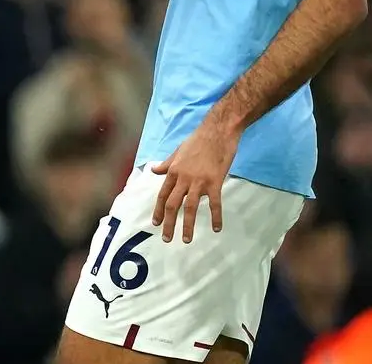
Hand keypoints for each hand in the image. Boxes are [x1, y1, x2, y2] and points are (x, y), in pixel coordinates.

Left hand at [150, 120, 239, 242]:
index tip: (155, 223)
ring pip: (190, 207)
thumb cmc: (198, 140)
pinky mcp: (215, 182)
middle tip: (167, 239)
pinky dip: (216, 217)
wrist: (217, 132)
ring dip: (188, 225)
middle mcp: (183, 178)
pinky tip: (217, 228)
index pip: (162, 195)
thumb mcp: (177, 151)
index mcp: (173, 171)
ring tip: (187, 240)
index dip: (158, 210)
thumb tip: (154, 170)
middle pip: (173, 204)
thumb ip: (167, 164)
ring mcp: (199, 181)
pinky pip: (215, 203)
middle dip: (169, 223)